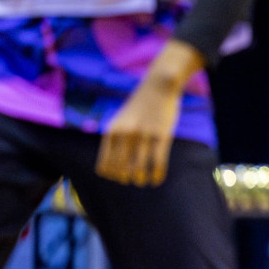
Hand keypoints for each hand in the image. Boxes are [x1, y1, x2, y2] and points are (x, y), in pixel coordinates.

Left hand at [95, 41, 203, 186]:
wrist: (158, 86)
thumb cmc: (140, 105)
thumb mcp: (122, 120)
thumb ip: (116, 139)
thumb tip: (119, 165)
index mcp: (112, 132)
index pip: (106, 163)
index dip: (112, 174)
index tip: (119, 177)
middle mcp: (125, 135)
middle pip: (122, 167)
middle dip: (126, 178)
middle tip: (133, 181)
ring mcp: (144, 135)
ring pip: (139, 167)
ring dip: (141, 179)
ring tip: (144, 182)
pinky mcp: (162, 135)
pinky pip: (158, 161)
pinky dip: (157, 174)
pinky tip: (157, 179)